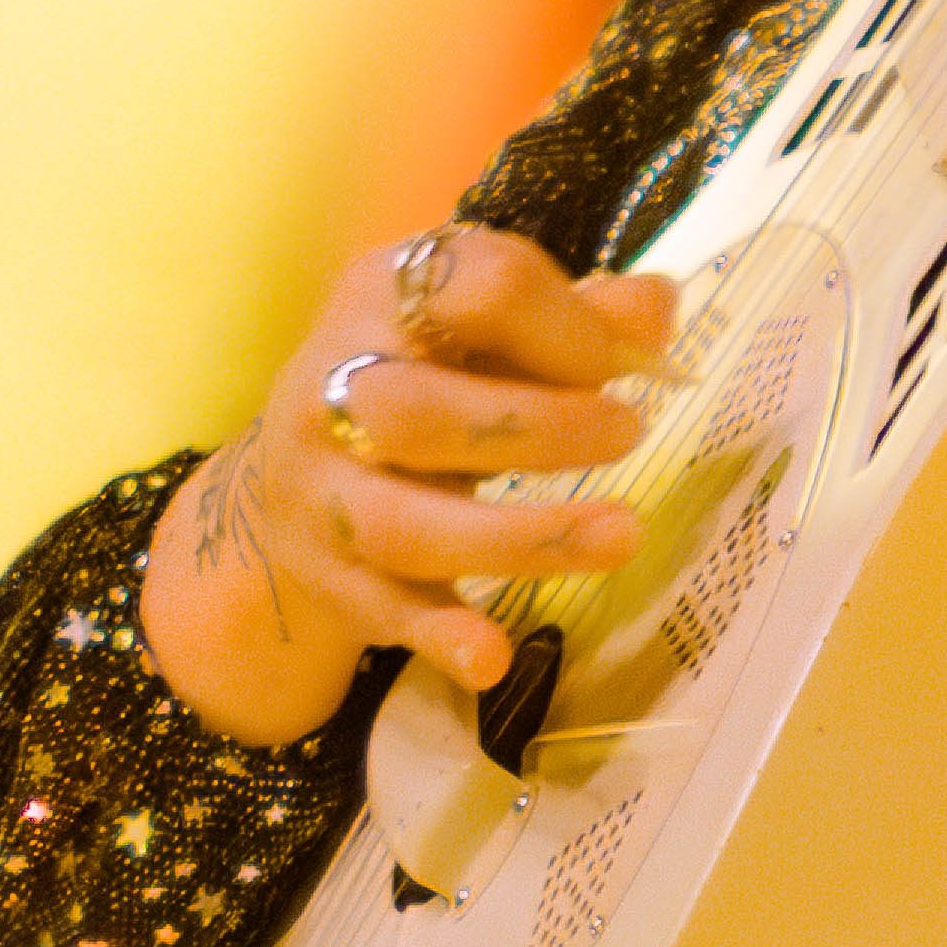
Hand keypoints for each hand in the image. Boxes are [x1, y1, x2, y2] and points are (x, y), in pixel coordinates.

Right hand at [141, 227, 675, 745]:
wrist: (287, 475)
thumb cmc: (418, 374)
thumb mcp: (479, 325)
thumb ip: (574, 315)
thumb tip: (659, 306)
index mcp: (382, 294)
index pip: (472, 288)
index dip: (563, 324)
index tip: (622, 361)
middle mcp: (331, 387)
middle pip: (422, 413)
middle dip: (538, 427)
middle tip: (629, 434)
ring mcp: (320, 490)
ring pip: (403, 524)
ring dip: (518, 538)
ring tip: (620, 536)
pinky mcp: (328, 575)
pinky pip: (382, 607)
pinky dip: (438, 634)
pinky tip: (493, 658)